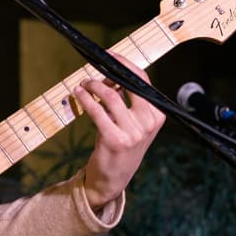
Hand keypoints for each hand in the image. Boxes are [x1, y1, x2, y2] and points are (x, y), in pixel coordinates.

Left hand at [71, 54, 165, 209]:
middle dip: (107, 72)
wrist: (112, 180)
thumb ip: (128, 101)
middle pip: (128, 83)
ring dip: (92, 86)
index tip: (109, 55)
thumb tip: (111, 74)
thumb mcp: (133, 124)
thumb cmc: (121, 147)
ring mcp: (134, 132)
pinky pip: (96, 110)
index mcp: (157, 115)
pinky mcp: (115, 139)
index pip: (143, 79)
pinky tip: (78, 94)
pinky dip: (85, 99)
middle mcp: (149, 123)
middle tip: (92, 73)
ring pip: (110, 95)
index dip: (124, 64)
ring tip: (83, 86)